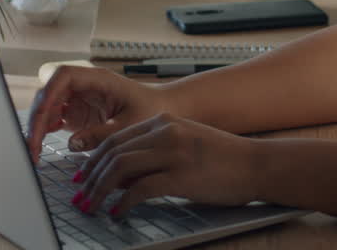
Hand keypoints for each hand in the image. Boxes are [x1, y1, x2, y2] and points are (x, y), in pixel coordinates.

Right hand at [25, 66, 161, 162]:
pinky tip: (41, 146)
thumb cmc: (151, 110)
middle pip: (50, 92)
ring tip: (34, 151)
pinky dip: (45, 131)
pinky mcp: (78, 113)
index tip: (43, 118)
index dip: (49, 94)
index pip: (64, 76)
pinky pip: (54, 119)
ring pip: (48, 106)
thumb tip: (73, 143)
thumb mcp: (130, 125)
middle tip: (33, 145)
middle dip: (38, 117)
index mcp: (98, 79)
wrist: (163, 110)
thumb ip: (102, 134)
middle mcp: (85, 86)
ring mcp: (79, 99)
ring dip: (38, 126)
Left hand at [72, 112, 259, 216]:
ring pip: (120, 168)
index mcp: (165, 122)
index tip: (82, 176)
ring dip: (100, 190)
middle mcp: (166, 132)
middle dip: (90, 176)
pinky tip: (117, 213)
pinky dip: (123, 203)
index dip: (93, 159)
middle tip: (79, 195)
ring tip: (91, 207)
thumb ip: (154, 153)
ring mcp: (173, 153)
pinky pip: (140, 189)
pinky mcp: (181, 175)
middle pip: (113, 152)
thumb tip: (121, 176)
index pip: (117, 138)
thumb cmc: (224, 159)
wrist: (257, 164)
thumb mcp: (186, 145)